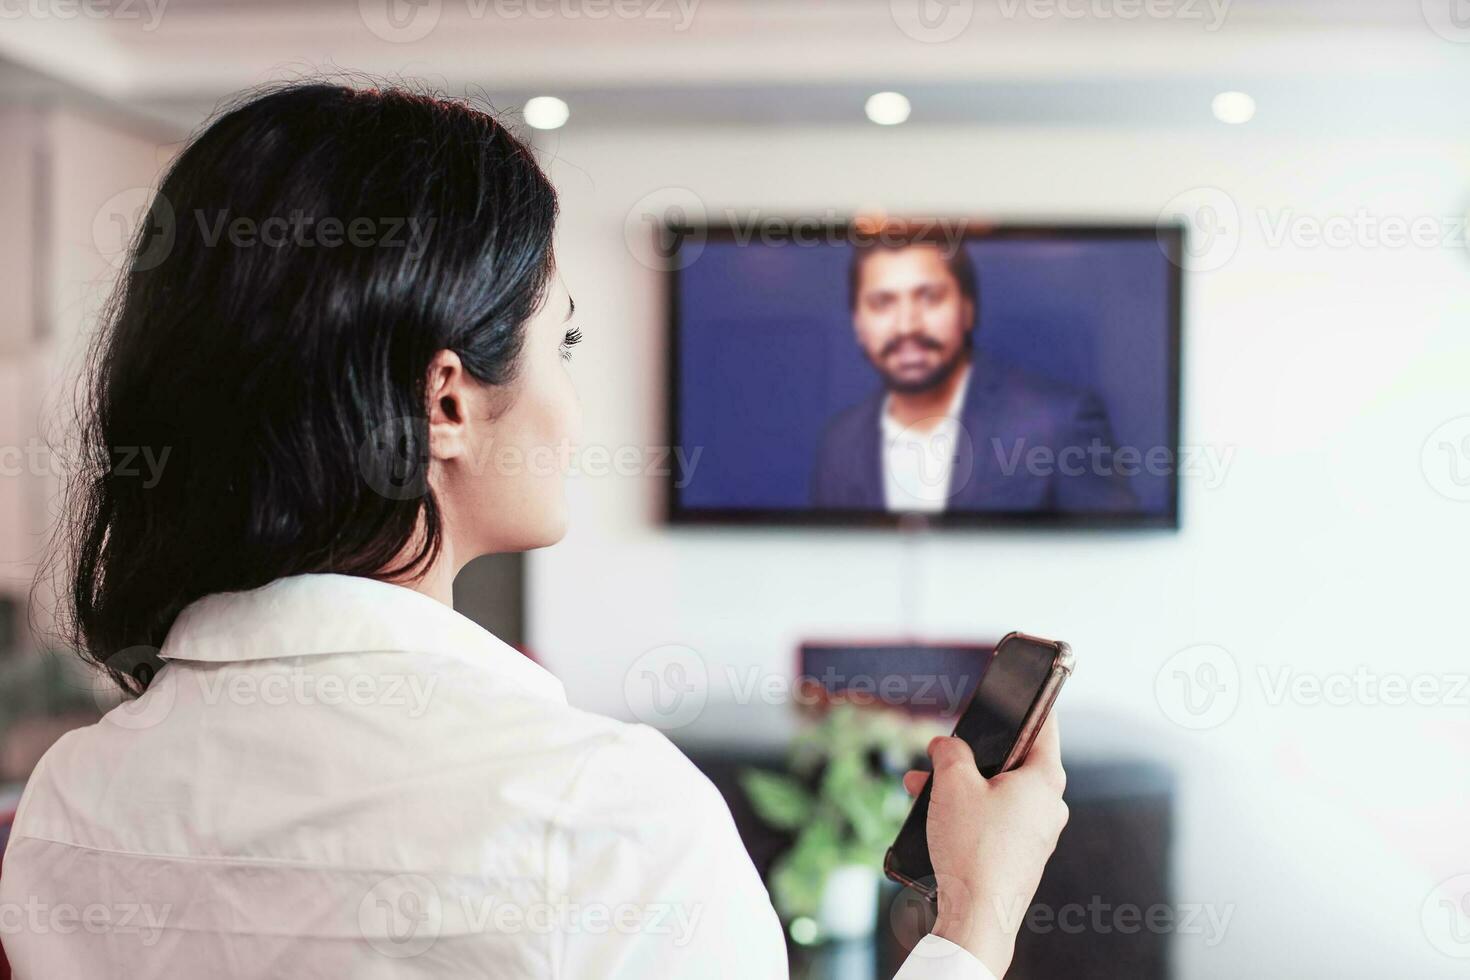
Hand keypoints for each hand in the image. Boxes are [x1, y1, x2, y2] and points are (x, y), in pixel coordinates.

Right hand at [901, 715, 1068, 977]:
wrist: (976, 914)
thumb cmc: (973, 847)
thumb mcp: (952, 783)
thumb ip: (950, 753)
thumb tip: (945, 746)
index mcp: (1045, 780)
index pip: (1045, 727)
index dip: (1029, 705)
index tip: (1023, 691)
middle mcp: (1048, 807)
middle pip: (1011, 763)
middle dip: (970, 757)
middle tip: (942, 753)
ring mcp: (1036, 836)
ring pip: (997, 795)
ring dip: (960, 788)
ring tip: (922, 789)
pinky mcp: (1020, 858)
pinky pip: (994, 822)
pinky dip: (968, 814)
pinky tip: (934, 818)